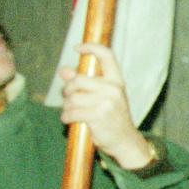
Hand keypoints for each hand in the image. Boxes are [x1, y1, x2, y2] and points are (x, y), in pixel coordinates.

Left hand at [58, 42, 151, 169]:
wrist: (124, 140)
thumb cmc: (112, 117)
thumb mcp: (102, 97)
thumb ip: (84, 83)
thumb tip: (64, 70)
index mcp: (116, 81)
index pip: (106, 55)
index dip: (91, 47)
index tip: (77, 48)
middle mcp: (113, 88)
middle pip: (78, 80)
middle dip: (67, 90)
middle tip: (67, 98)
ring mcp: (107, 102)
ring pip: (72, 98)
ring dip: (66, 107)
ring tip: (70, 112)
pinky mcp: (98, 115)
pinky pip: (72, 112)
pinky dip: (66, 117)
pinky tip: (68, 119)